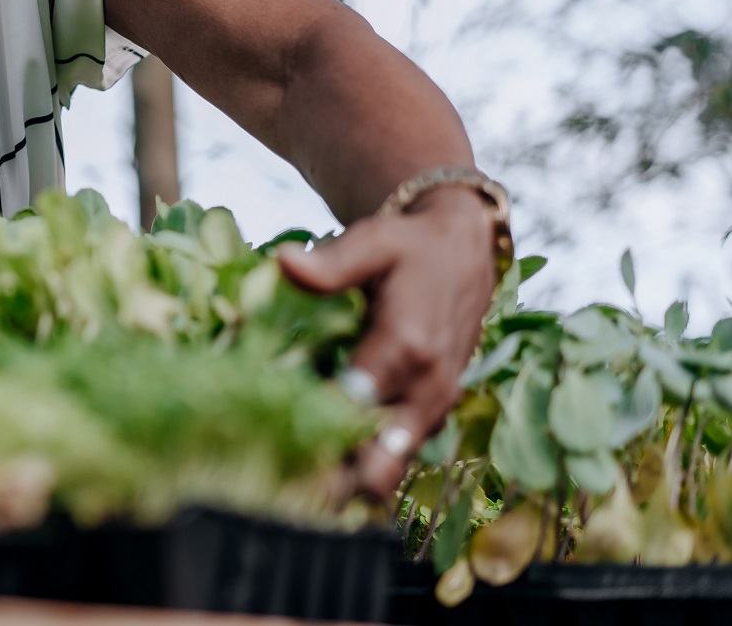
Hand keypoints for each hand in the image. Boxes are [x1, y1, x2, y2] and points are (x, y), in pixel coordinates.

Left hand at [277, 186, 496, 499]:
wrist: (464, 252)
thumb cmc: (410, 247)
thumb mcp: (372, 242)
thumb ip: (331, 262)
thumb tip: (283, 264)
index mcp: (409, 347)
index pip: (357, 406)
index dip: (314, 432)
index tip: (268, 447)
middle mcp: (428, 387)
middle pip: (381, 456)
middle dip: (333, 478)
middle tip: (279, 489)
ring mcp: (435, 405)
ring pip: (393, 464)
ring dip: (348, 479)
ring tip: (293, 490)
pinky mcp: (433, 412)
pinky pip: (400, 453)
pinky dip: (366, 465)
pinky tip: (322, 472)